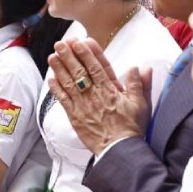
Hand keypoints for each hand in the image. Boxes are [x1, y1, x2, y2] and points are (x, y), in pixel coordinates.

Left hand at [48, 38, 152, 154]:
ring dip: (60, 69)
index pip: (96, 67)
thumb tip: (141, 67)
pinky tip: (51, 78)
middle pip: (79, 71)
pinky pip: (63, 100)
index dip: (87, 53)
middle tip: (60, 43)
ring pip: (69, 83)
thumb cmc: (131, 127)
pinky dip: (56, 89)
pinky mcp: (75, 117)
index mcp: (110, 90)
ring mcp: (82, 106)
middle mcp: (94, 95)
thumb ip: (139, 84)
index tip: (80, 41)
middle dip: (69, 56)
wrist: (119, 150)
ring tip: (52, 56)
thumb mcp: (141, 104)